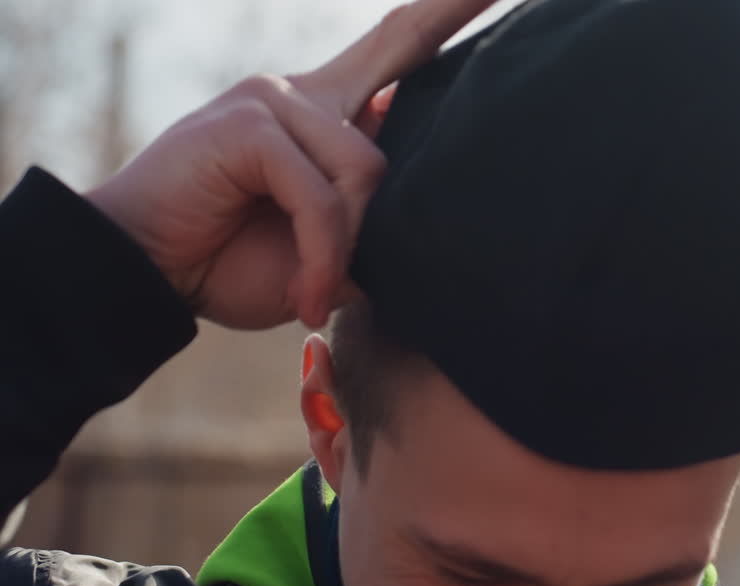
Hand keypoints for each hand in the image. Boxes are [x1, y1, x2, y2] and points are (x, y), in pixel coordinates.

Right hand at [85, 0, 497, 329]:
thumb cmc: (232, 263)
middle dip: (445, 13)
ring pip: (366, 169)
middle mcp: (303, 93)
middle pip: (396, 54)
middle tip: (483, 1)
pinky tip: (305, 293)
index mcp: (324, 114)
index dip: (441, 13)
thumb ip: (365, 223)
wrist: (147, 275)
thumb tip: (420, 222)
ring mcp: (274, 100)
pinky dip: (321, 253)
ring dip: (349, 245)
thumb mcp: (321, 252)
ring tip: (316, 290)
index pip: (395, 48)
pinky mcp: (250, 124)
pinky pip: (322, 195)